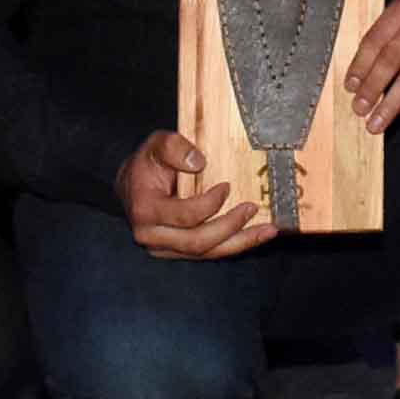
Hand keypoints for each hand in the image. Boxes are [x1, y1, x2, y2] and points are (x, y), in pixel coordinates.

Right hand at [118, 129, 271, 258]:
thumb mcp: (155, 145)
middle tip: (252, 208)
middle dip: (229, 226)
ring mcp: (165, 248)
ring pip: (207, 253)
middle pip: (197, 242)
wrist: (132, 186)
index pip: (184, 216)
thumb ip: (173, 146)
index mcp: (146, 210)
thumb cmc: (146, 164)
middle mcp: (152, 236)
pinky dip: (235, 244)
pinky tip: (256, 235)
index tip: (226, 186)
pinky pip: (210, 253)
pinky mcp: (178, 251)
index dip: (210, 204)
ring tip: (267, 230)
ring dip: (240, 242)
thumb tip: (197, 161)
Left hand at [342, 0, 399, 133]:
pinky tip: (399, 110)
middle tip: (359, 108)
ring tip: (376, 122)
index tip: (350, 86)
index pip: (375, 40)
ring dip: (391, 103)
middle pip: (390, 60)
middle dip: (372, 88)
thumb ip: (389, 28)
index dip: (360, 66)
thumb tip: (364, 66)